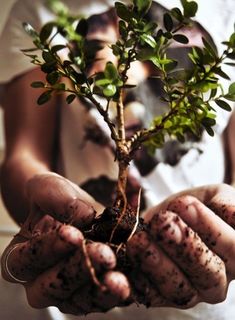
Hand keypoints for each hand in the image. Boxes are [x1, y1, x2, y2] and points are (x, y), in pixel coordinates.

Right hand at [1, 173, 129, 314]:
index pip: (27, 260)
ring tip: (119, 278)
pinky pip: (104, 298)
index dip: (49, 249)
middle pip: (54, 286)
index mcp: (21, 258)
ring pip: (81, 300)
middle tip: (104, 254)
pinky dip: (118, 290)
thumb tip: (82, 214)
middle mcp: (40, 282)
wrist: (74, 211)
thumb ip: (55, 196)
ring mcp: (67, 292)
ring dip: (101, 291)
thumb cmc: (54, 201)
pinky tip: (132, 279)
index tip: (73, 234)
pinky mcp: (92, 293)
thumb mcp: (48, 188)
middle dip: (79, 270)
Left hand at [127, 183, 234, 307]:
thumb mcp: (216, 197)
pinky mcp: (161, 296)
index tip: (185, 204)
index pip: (232, 246)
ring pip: (179, 289)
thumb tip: (234, 213)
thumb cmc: (203, 207)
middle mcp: (217, 280)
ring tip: (138, 240)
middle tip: (162, 222)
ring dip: (156, 264)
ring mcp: (190, 293)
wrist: (179, 218)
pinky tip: (119, 273)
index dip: (209, 227)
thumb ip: (226, 204)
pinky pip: (149, 296)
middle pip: (208, 273)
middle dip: (183, 246)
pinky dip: (133, 286)